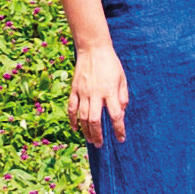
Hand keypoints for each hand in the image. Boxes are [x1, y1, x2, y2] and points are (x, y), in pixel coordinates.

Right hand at [67, 32, 130, 146]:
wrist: (93, 49)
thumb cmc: (111, 64)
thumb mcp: (122, 79)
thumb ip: (122, 96)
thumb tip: (121, 112)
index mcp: (110, 91)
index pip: (116, 115)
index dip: (119, 129)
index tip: (121, 138)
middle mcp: (96, 94)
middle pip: (95, 120)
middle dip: (98, 135)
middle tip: (100, 144)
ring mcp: (83, 92)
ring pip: (82, 117)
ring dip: (86, 131)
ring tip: (90, 140)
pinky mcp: (74, 89)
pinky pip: (72, 108)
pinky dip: (72, 120)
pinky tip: (75, 128)